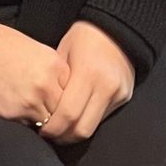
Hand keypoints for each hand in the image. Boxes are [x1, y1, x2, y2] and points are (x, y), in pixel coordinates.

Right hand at [0, 15, 69, 125]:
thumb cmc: (1, 44)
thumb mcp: (37, 51)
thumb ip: (54, 72)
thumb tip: (65, 93)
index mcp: (55, 66)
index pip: (75, 93)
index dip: (68, 97)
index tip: (61, 99)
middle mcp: (47, 85)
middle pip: (65, 111)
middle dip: (59, 114)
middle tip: (52, 114)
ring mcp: (30, 101)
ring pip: (50, 124)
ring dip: (45, 122)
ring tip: (35, 114)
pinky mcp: (13, 114)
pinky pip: (30, 126)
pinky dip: (27, 123)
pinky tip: (19, 111)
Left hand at [39, 21, 135, 145]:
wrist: (116, 29)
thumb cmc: (82, 38)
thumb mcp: (62, 54)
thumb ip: (55, 82)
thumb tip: (40, 108)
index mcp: (87, 73)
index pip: (68, 114)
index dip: (53, 128)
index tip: (41, 131)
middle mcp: (106, 87)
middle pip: (82, 128)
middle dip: (64, 136)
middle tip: (49, 135)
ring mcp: (118, 94)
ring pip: (94, 127)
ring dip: (75, 132)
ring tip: (60, 129)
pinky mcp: (125, 98)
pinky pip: (103, 118)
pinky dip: (87, 121)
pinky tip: (76, 118)